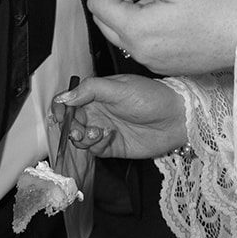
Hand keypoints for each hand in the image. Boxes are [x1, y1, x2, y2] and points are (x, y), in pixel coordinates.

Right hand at [55, 74, 186, 159]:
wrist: (175, 119)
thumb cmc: (152, 96)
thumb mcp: (120, 87)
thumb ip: (90, 90)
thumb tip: (65, 97)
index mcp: (96, 94)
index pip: (69, 100)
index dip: (61, 108)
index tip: (61, 115)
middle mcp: (98, 112)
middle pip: (71, 122)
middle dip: (70, 127)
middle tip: (78, 130)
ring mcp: (103, 129)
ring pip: (80, 138)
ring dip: (82, 137)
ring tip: (97, 133)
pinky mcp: (112, 146)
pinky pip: (94, 150)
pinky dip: (96, 145)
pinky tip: (109, 137)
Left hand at [88, 0, 236, 72]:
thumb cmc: (220, 7)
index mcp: (138, 30)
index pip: (97, 3)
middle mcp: (140, 51)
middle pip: (106, 19)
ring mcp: (152, 61)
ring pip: (124, 30)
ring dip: (133, 8)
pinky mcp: (164, 64)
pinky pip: (142, 42)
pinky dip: (147, 24)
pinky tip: (172, 12)